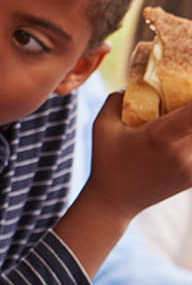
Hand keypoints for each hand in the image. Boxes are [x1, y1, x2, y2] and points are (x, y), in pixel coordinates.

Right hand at [89, 92, 191, 216]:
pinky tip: (185, 139)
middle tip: (187, 102)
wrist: (114, 202)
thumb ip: (116, 100)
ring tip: (184, 124)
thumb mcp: (102, 127)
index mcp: (158, 137)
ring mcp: (190, 167)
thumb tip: (138, 81)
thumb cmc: (106, 161)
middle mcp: (179, 153)